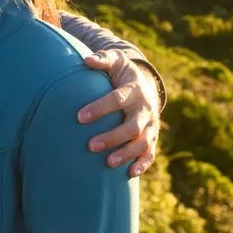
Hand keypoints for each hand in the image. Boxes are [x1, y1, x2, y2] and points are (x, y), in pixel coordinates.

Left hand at [77, 50, 160, 177]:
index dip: (100, 108)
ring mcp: (151, 125)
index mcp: (134, 90)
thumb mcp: (115, 61)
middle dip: (112, 137)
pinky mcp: (152, 137)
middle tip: (91, 145)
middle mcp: (144, 109)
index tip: (79, 117)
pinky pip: (150, 152)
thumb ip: (102, 59)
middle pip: (132, 126)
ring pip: (142, 142)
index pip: (117, 99)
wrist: (146, 84)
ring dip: (126, 153)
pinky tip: (130, 173)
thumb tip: (87, 60)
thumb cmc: (123, 73)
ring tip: (108, 163)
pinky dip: (143, 163)